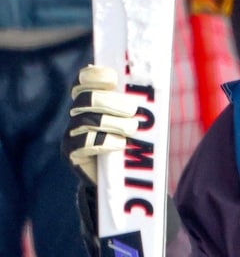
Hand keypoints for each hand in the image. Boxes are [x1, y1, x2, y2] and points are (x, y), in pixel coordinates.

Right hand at [63, 65, 140, 184]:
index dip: (94, 76)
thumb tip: (151, 91)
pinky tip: (119, 143)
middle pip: (85, 99)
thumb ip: (135, 107)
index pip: (82, 82)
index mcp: (88, 102)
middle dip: (111, 102)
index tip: (113, 78)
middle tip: (133, 110)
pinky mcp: (72, 154)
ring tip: (132, 129)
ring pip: (86, 121)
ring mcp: (71, 134)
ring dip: (112, 123)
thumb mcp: (133, 123)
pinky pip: (84, 143)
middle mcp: (76, 115)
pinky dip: (105, 141)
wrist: (118, 180)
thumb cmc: (130, 146)